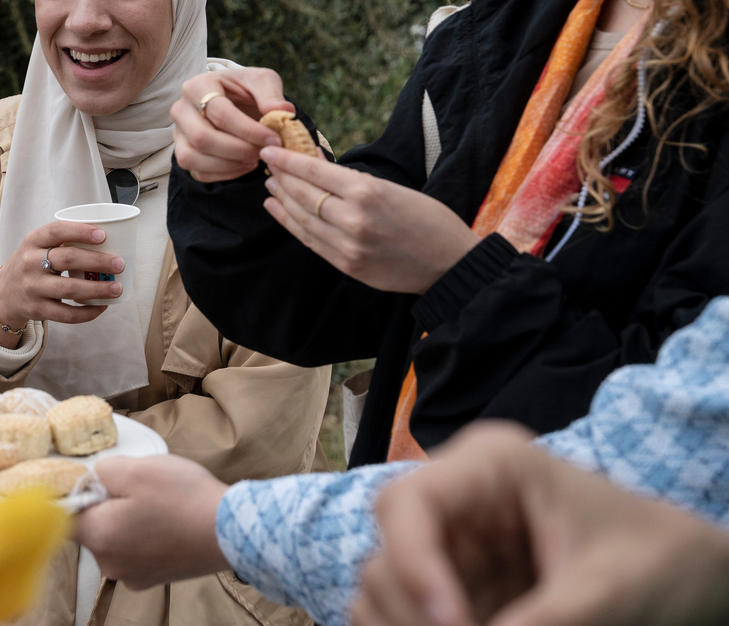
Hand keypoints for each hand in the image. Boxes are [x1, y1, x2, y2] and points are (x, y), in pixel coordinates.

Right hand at [0, 221, 124, 345]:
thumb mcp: (37, 247)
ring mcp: (32, 287)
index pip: (56, 231)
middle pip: (67, 259)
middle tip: (119, 264)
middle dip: (97, 261)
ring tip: (117, 288)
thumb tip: (109, 243)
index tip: (103, 235)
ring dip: (97, 289)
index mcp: (32, 241)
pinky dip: (87, 312)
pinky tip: (102, 307)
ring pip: (69, 288)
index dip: (80, 231)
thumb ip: (62, 243)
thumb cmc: (31, 265)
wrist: (3, 295)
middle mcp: (30, 263)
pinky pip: (66, 314)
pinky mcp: (37, 309)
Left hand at [74, 454, 229, 588]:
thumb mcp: (134, 468)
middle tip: (135, 486)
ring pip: (114, 538)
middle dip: (106, 504)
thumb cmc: (183, 498)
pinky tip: (166, 520)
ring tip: (157, 503)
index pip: (64, 514)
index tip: (92, 480)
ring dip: (126, 519)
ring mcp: (132, 575)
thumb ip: (99, 471)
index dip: (74, 492)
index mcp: (98, 536)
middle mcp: (109, 564)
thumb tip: (90, 480)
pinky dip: (144, 535)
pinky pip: (135, 550)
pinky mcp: (153, 578)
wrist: (232, 531)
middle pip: (91, 527)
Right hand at [170, 66, 294, 182]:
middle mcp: (180, 110)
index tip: (274, 139)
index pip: (220, 113)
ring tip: (254, 159)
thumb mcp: (262, 81)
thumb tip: (282, 112)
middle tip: (264, 151)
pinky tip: (245, 164)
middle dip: (238, 150)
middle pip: (202, 138)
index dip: (249, 130)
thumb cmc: (246, 90)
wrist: (234, 101)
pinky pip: (197, 172)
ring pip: (192, 158)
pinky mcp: (182, 153)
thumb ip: (272, 94)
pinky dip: (225, 174)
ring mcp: (178, 134)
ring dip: (229, 165)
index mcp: (197, 86)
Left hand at [260, 146, 480, 293]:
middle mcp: (352, 219)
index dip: (288, 160)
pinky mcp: (347, 266)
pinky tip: (279, 210)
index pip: (314, 172)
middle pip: (303, 194)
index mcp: (367, 192)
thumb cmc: (429, 219)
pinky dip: (291, 224)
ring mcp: (347, 246)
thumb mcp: (393, 188)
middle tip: (268, 165)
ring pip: (302, 219)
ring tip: (271, 186)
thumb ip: (353, 181)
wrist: (450, 264)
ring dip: (282, 200)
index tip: (270, 149)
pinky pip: (310, 241)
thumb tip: (317, 164)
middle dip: (281, 177)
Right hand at [353, 423, 728, 625]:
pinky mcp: (454, 588)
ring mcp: (450, 546)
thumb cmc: (663, 563)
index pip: (408, 504)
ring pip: (382, 592)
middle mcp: (456, 501)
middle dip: (416, 614)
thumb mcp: (609, 592)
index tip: (452, 624)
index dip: (412, 566)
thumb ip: (546, 622)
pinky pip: (401, 616)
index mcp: (490, 467)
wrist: (695, 580)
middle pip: (385, 556)